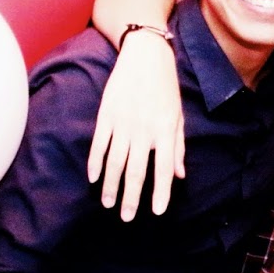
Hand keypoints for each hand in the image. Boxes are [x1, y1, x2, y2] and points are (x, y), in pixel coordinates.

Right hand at [87, 32, 182, 219]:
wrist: (145, 55)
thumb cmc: (166, 87)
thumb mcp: (178, 116)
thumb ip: (178, 147)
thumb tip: (179, 175)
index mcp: (165, 130)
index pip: (163, 169)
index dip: (160, 192)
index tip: (156, 212)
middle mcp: (143, 129)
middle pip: (135, 171)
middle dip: (131, 197)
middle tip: (126, 217)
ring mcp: (123, 122)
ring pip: (114, 162)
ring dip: (110, 186)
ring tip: (108, 204)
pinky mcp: (106, 115)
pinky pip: (99, 144)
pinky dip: (95, 163)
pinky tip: (94, 179)